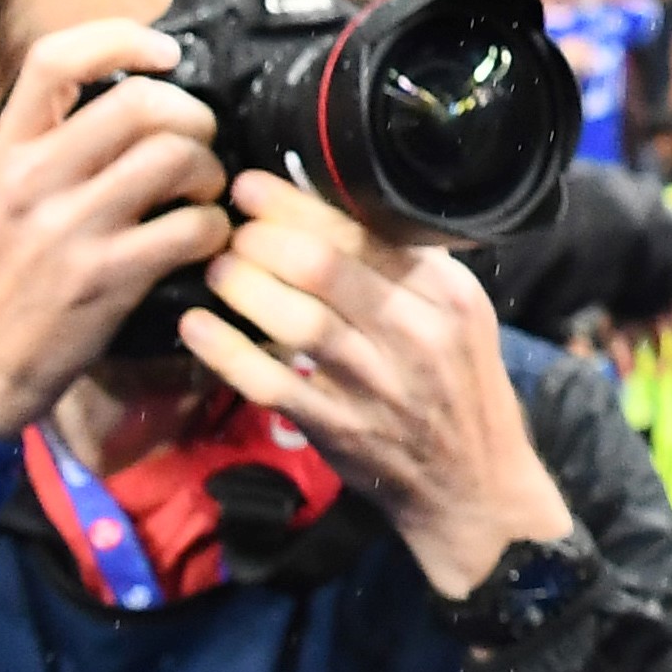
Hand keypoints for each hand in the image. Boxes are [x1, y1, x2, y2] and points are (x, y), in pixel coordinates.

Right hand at [0, 23, 231, 441]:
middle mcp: (31, 180)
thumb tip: (137, 92)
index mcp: (5, 150)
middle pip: (142, 103)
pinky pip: (193, 227)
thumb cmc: (1, 275)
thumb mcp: (2, 194)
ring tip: (202, 193)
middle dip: (194, 116)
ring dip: (211, 172)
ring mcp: (68, 229)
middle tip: (200, 143)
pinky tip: (202, 240)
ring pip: (177, 158)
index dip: (121, 38)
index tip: (165, 54)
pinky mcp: (106, 278)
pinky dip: (214, 228)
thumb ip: (53, 144)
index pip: (55, 60)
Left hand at [175, 170, 571, 596]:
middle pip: (326, 268)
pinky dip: (226, 353)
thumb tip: (329, 207)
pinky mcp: (338, 429)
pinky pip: (270, 384)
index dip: (298, 206)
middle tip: (229, 227)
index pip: (368, 233)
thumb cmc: (459, 387)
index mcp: (447, 297)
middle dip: (264, 237)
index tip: (253, 187)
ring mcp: (376, 386)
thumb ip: (408, 269)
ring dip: (244, 286)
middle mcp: (417, 336)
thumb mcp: (460, 317)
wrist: (474, 485)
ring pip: (297, 322)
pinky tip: (196, 327)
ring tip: (216, 268)